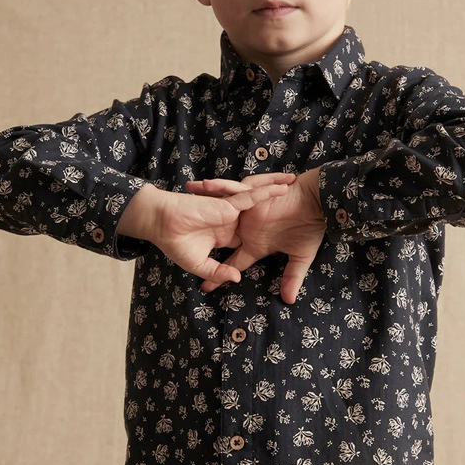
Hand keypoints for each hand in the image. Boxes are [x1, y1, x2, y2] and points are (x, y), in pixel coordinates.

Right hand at [123, 174, 296, 285]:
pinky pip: (251, 197)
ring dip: (279, 192)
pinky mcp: (227, 204)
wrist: (160, 225)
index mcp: (227, 235)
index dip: (267, 238)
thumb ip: (218, 272)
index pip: (251, 238)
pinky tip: (283, 188)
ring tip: (299, 185)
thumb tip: (236, 279)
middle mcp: (232, 221)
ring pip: (260, 200)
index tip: (285, 239)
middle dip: (281, 208)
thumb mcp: (200, 265)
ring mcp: (231, 211)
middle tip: (303, 206)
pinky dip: (267, 192)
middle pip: (262, 214)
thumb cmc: (175, 244)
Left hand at [185, 169, 324, 303]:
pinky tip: (205, 185)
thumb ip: (292, 276)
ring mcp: (249, 210)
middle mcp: (247, 227)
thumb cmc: (311, 227)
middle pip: (218, 232)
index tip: (204, 288)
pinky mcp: (254, 195)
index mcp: (256, 243)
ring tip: (185, 195)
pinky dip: (221, 187)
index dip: (219, 276)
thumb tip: (288, 301)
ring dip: (204, 201)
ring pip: (222, 207)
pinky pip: (234, 190)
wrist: (320, 202)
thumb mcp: (300, 256)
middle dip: (198, 233)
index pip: (232, 262)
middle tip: (176, 236)